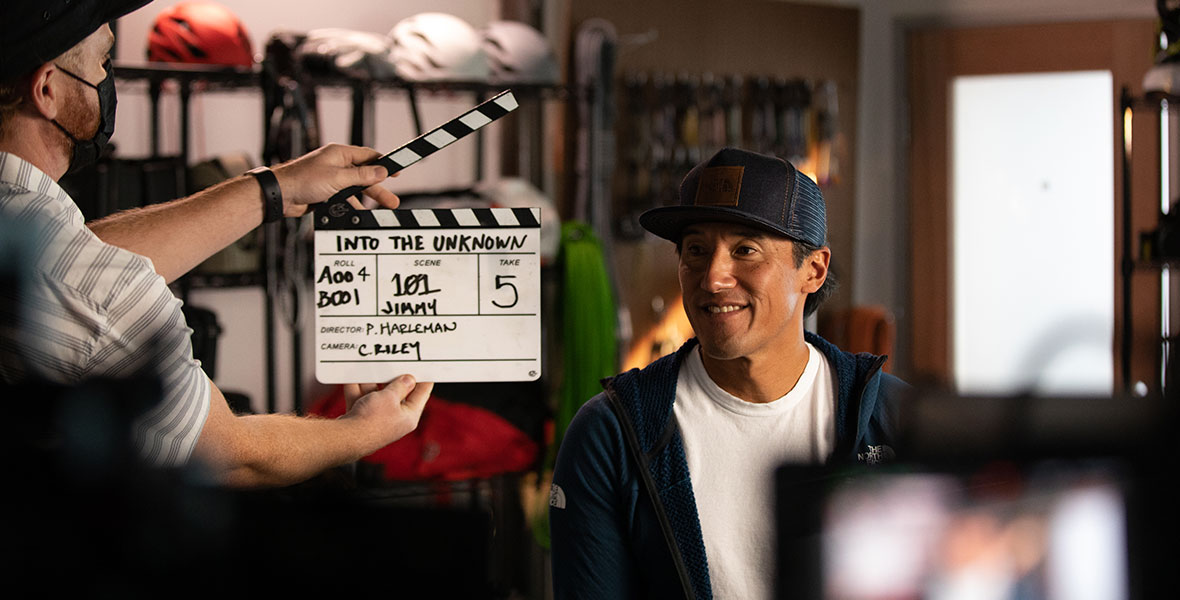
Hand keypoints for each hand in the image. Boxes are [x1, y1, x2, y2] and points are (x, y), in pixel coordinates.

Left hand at [270, 143, 400, 216]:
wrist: (281, 195)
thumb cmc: (303, 180)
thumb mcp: (337, 177)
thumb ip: (361, 176)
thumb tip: (381, 171)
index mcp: (339, 154)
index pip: (368, 156)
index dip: (384, 163)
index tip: (397, 171)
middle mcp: (336, 165)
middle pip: (364, 175)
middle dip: (378, 188)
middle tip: (392, 199)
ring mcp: (331, 179)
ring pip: (356, 189)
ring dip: (368, 199)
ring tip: (382, 209)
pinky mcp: (326, 193)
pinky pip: (345, 199)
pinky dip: (353, 206)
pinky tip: (361, 214)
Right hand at [341, 374, 433, 448]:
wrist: (346, 437)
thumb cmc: (371, 421)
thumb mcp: (390, 397)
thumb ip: (400, 386)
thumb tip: (409, 379)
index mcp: (409, 416)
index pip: (422, 394)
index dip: (424, 379)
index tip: (424, 367)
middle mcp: (395, 418)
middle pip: (397, 392)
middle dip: (392, 377)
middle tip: (394, 362)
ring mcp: (378, 418)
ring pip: (376, 394)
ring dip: (371, 382)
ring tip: (370, 367)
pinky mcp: (362, 418)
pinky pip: (361, 399)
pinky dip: (357, 388)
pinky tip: (353, 376)